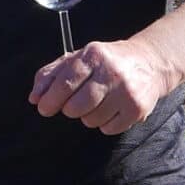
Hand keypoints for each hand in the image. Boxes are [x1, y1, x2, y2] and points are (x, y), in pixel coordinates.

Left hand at [30, 38, 181, 134]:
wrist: (149, 62)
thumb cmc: (105, 62)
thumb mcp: (78, 59)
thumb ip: (51, 75)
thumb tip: (34, 97)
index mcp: (93, 55)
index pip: (65, 82)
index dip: (50, 99)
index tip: (43, 108)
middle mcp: (112, 72)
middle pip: (76, 106)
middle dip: (69, 109)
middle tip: (73, 105)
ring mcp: (126, 92)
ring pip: (91, 120)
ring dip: (88, 116)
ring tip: (97, 103)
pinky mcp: (137, 109)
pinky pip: (109, 129)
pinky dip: (105, 124)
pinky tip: (111, 110)